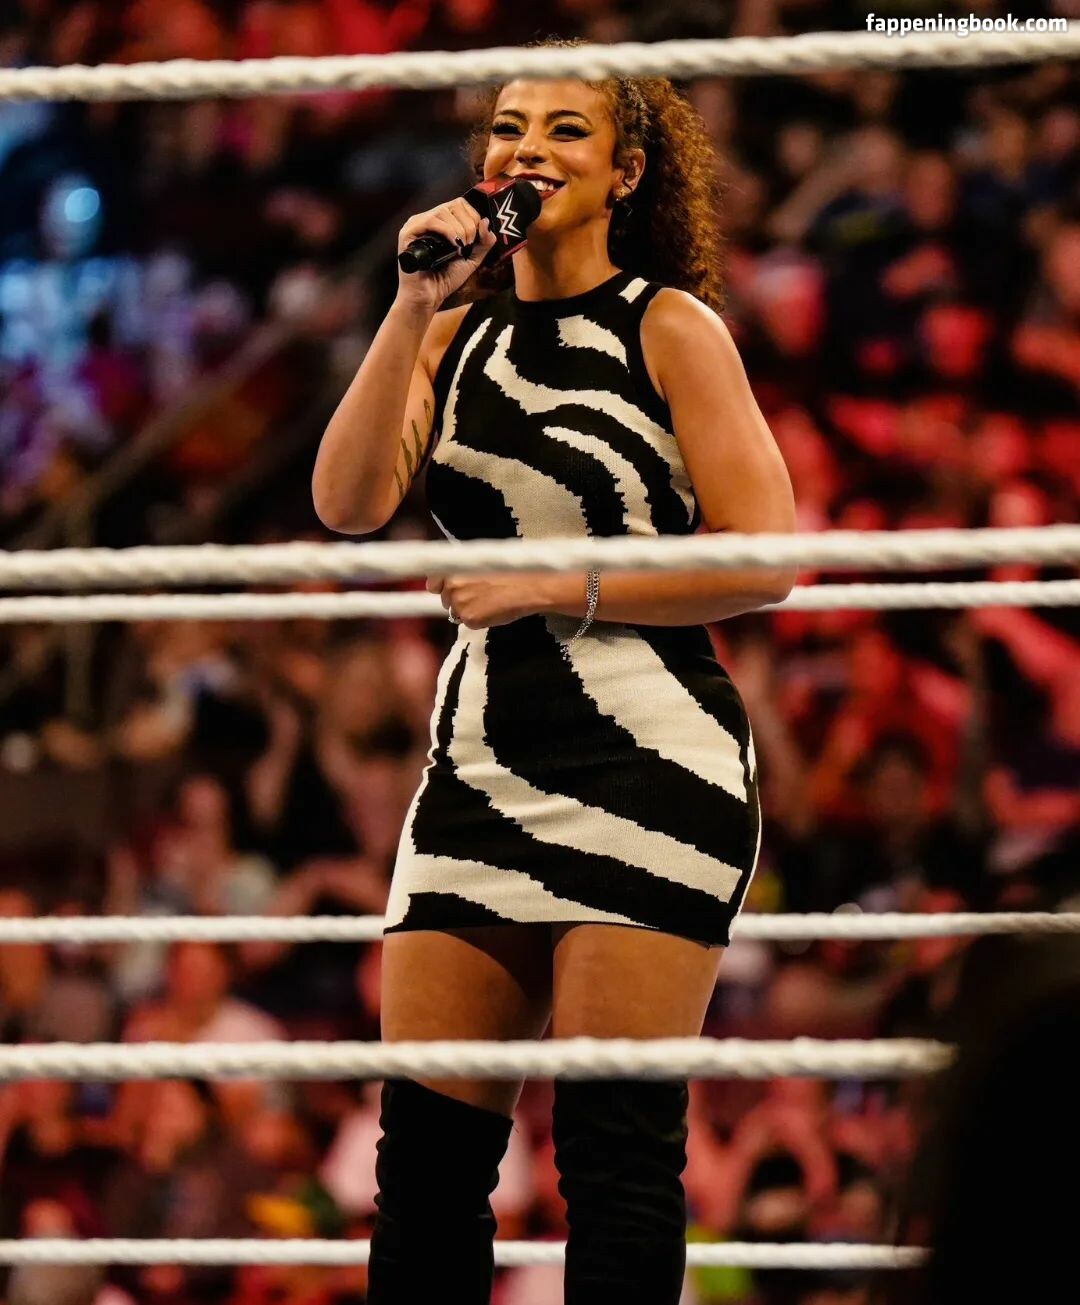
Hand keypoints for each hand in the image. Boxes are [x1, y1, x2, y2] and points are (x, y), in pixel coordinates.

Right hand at [396, 198, 496, 309]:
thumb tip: (486, 221)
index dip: (474, 217)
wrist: (429, 296)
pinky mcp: (408, 232)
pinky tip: (453, 245)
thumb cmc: (446, 279)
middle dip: (469, 224)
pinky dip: (447, 231)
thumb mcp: (472, 259)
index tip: (476, 238)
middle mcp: (428, 219)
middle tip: (468, 245)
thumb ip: (483, 242)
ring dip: (459, 229)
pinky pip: (431, 220)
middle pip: (455, 204)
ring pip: (443, 211)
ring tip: (460, 248)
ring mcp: (417, 224)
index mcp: (441, 222)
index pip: (460, 204)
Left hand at [425, 572, 548, 628]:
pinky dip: (479, 620)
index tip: (445, 590)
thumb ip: (463, 571)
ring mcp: (459, 603)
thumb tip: (453, 581)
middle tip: (479, 596)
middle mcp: (451, 586)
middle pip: (445, 600)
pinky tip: (493, 611)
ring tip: (489, 602)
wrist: (527, 586)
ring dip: (468, 610)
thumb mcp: (481, 563)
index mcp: (453, 568)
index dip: (440, 588)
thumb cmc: (510, 571)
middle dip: (458, 599)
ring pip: (456, 612)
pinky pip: (468, 623)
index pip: (433, 584)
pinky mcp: (469, 619)